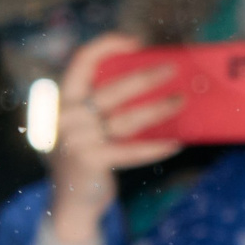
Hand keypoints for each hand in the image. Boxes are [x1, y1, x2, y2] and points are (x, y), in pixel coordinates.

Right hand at [45, 33, 184, 244]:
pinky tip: (175, 144)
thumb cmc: (88, 155)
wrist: (71, 202)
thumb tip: (155, 81)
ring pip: (126, 119)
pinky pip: (130, 151)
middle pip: (112, 89)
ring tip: (181, 101)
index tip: (137, 42)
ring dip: (158, 109)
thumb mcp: (87, 125)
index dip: (107, 46)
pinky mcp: (89, 161)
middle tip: (174, 69)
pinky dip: (154, 147)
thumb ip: (105, 104)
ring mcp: (74, 140)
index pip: (80, 62)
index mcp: (63, 100)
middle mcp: (64, 117)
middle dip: (146, 77)